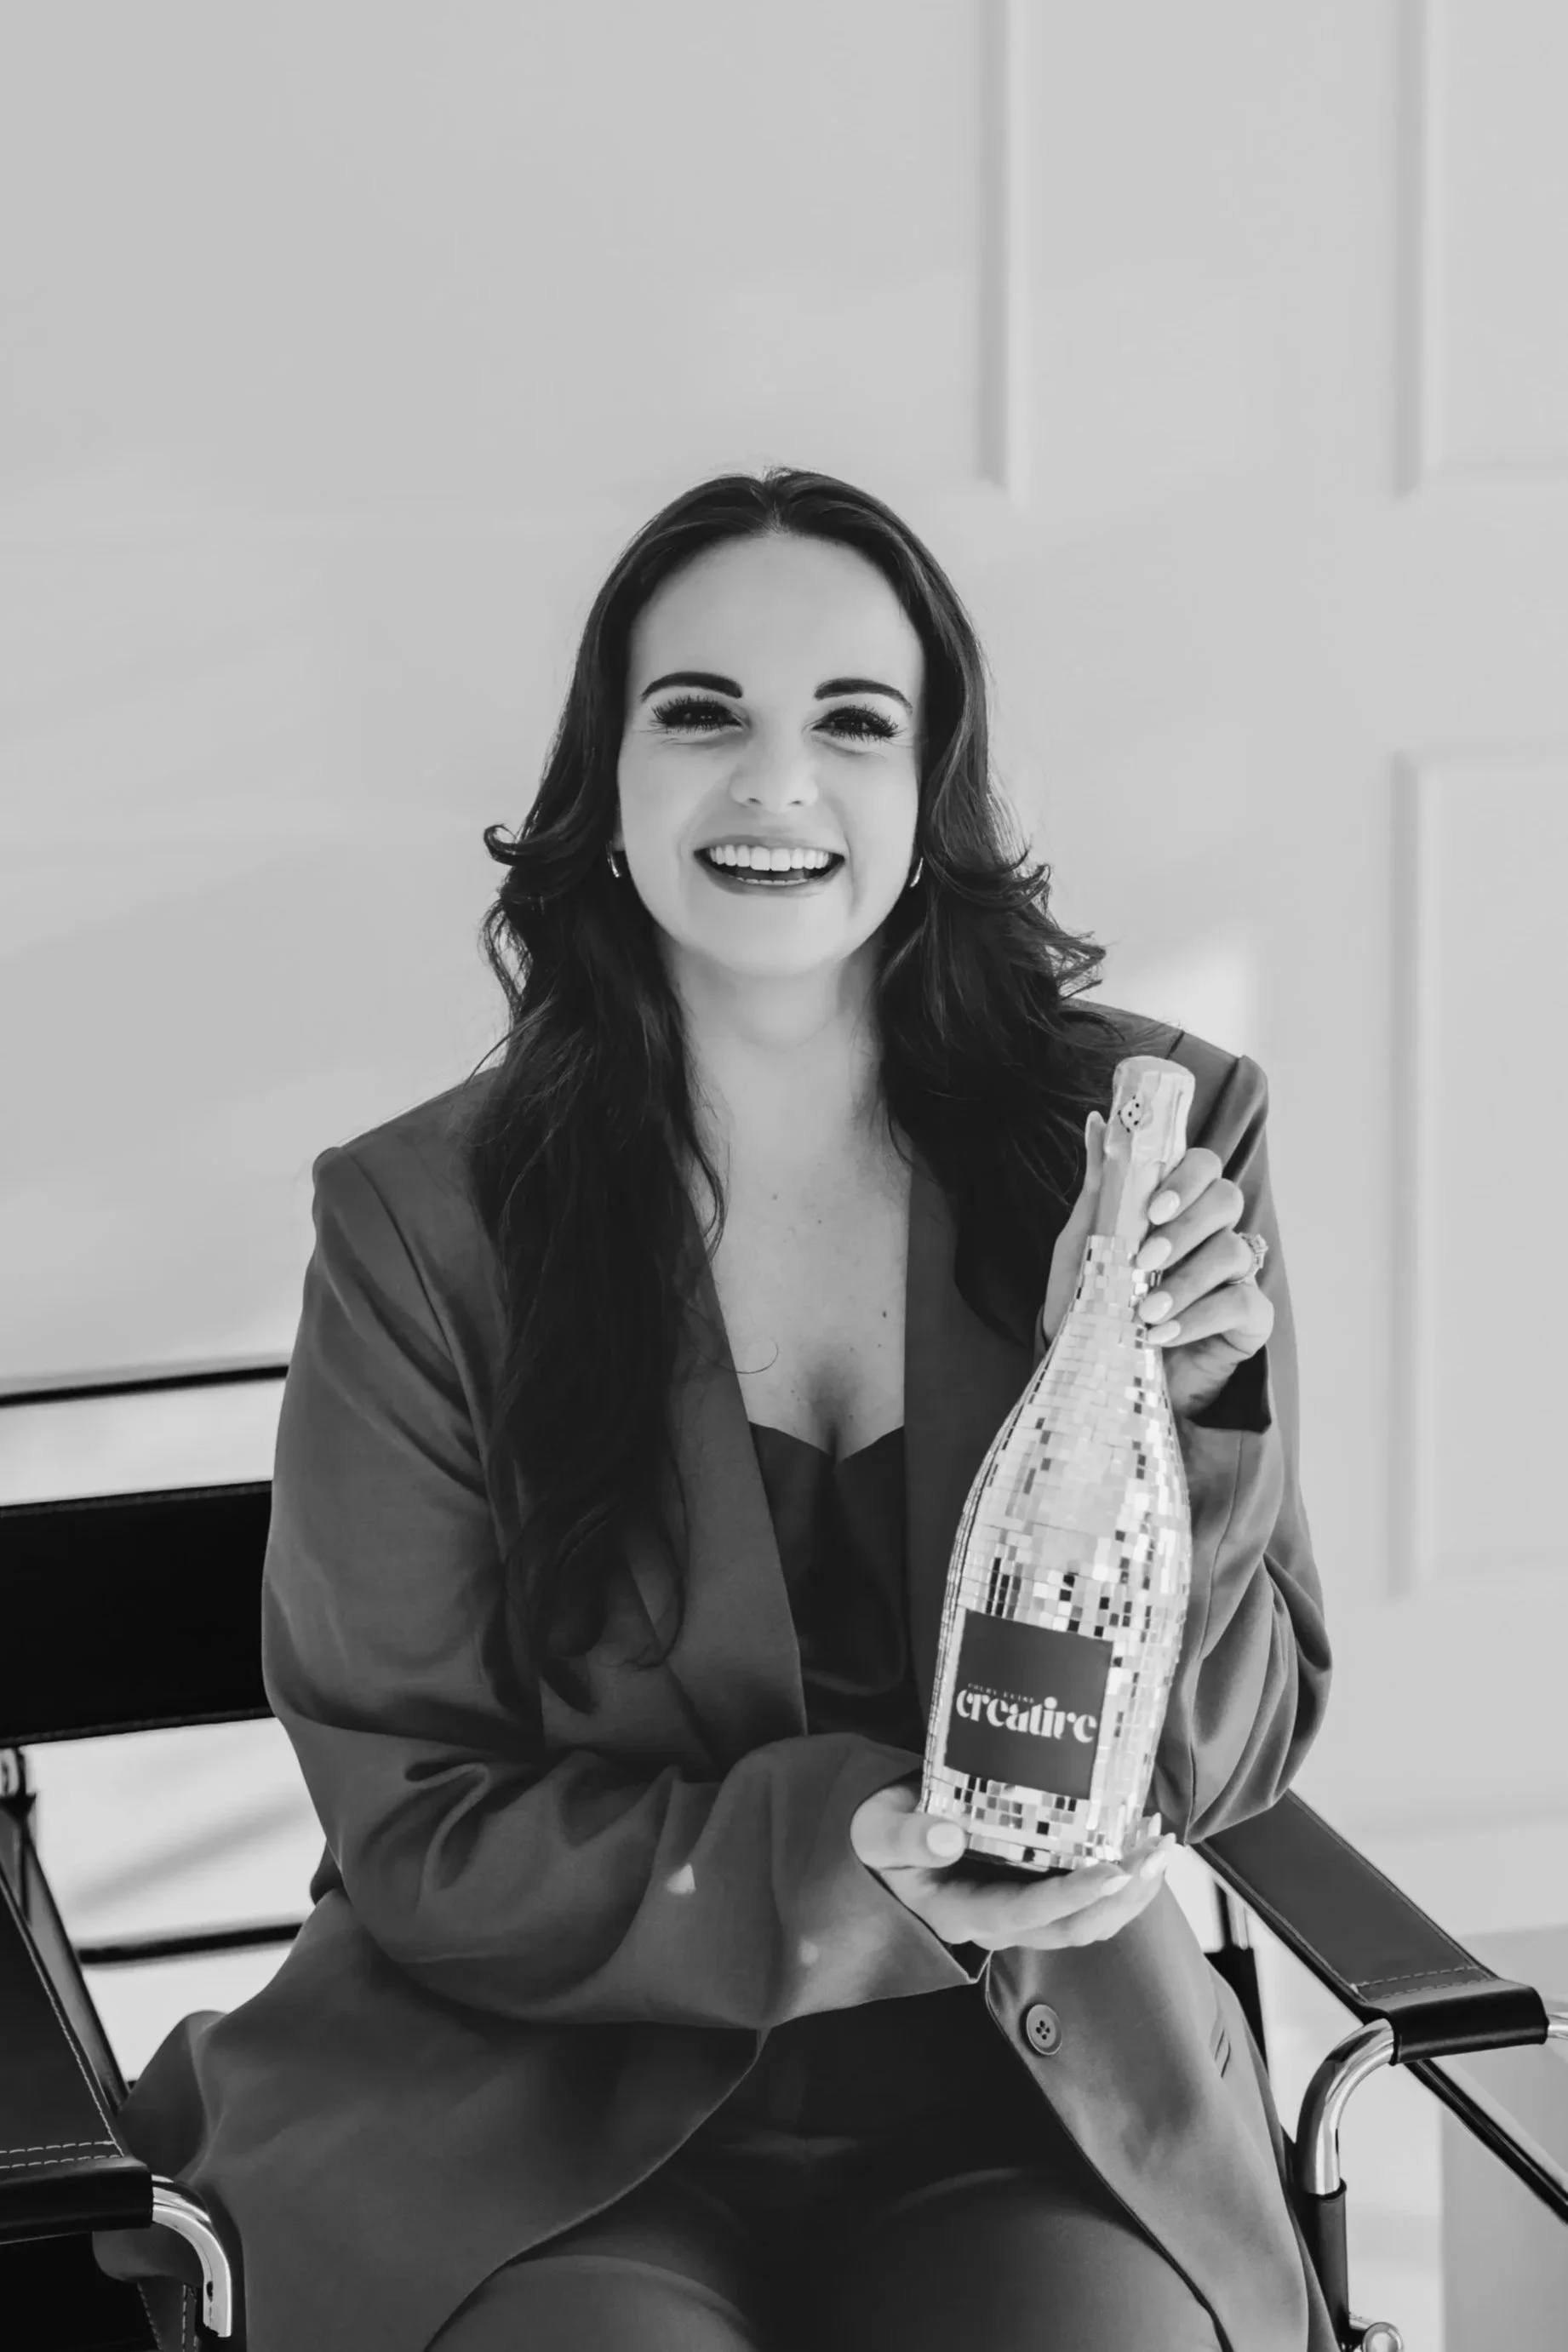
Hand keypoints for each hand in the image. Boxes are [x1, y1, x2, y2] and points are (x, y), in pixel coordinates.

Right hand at [850, 1779, 1174, 1953]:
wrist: (887, 1835)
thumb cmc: (883, 1831)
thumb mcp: (876, 1831)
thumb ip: (905, 1836)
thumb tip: (947, 1836)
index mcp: (961, 1912)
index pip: (1025, 1913)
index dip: (1072, 1897)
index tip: (1113, 1871)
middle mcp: (999, 1925)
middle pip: (1073, 1928)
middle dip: (1122, 1895)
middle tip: (1156, 1851)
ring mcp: (1022, 1916)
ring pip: (1089, 1923)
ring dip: (1132, 1892)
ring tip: (1161, 1848)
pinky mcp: (1036, 1897)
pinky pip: (1088, 1904)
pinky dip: (1122, 1882)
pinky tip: (1141, 1847)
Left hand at [1040, 1113, 1273, 1420]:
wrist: (1100, 1375)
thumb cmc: (1095, 1305)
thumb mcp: (1084, 1244)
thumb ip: (1099, 1185)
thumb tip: (1097, 1121)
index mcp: (1177, 1206)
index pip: (1203, 1165)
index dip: (1187, 1178)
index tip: (1153, 1209)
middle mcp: (1211, 1232)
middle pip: (1226, 1199)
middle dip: (1185, 1228)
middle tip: (1146, 1260)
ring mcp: (1234, 1274)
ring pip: (1233, 1251)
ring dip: (1186, 1281)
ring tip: (1145, 1311)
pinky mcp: (1249, 1319)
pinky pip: (1244, 1302)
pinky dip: (1201, 1317)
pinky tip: (1164, 1335)